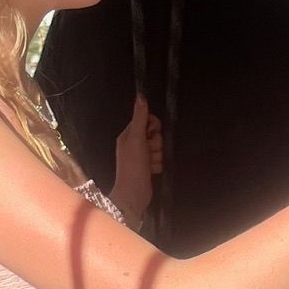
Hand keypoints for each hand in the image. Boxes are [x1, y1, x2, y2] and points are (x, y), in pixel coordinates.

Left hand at [113, 96, 162, 222]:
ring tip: (148, 164)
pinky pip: (159, 160)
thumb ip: (140, 118)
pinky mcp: (148, 167)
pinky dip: (157, 166)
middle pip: (155, 134)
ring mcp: (141, 157)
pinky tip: (151, 172)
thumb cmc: (133, 165)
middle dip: (156, 144)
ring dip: (157, 156)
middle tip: (148, 152)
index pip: (147, 120)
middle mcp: (134, 144)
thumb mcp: (136, 139)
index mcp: (128, 135)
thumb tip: (141, 95)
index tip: (150, 133)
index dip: (152, 126)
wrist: (134, 193)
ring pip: (159, 148)